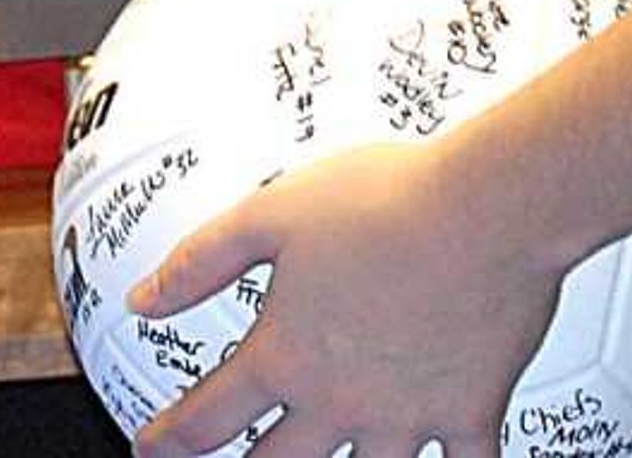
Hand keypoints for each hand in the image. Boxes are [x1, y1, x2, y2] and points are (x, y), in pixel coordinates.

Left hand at [132, 142, 559, 457]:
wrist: (486, 206)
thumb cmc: (388, 199)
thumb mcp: (270, 212)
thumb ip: (201, 260)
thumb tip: (145, 299)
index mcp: (288, 354)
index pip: (209, 415)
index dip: (171, 438)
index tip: (154, 448)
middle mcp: (341, 400)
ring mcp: (407, 416)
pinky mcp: (470, 411)